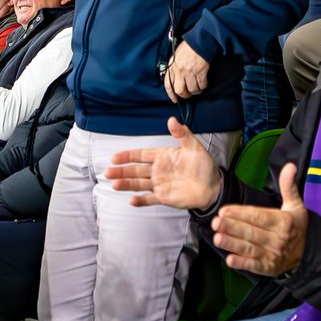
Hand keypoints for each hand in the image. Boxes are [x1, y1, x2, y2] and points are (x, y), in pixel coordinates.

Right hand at [106, 116, 220, 208]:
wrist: (212, 186)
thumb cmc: (203, 164)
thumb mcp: (194, 146)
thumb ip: (182, 134)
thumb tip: (171, 119)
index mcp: (163, 156)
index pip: (142, 155)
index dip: (128, 156)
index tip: (115, 157)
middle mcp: (158, 170)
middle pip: (136, 170)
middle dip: (121, 171)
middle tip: (107, 172)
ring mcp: (160, 184)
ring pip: (139, 184)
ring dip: (126, 184)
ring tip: (114, 185)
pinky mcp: (164, 197)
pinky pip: (149, 199)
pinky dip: (141, 201)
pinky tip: (131, 201)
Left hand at [163, 40, 209, 102]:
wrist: (199, 40)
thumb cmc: (187, 47)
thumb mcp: (175, 56)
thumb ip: (173, 68)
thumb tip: (174, 79)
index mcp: (172, 67)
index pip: (168, 85)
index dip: (171, 95)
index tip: (175, 100)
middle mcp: (179, 71)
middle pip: (180, 90)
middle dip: (185, 95)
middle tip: (189, 94)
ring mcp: (190, 72)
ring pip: (192, 90)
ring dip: (195, 92)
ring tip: (198, 90)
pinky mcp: (200, 72)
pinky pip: (201, 85)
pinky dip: (203, 87)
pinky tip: (203, 85)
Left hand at [212, 162, 307, 275]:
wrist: (307, 254)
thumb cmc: (296, 226)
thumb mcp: (295, 205)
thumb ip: (289, 186)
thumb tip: (290, 165)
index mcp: (283, 222)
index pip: (259, 217)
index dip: (240, 214)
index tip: (224, 210)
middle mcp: (277, 239)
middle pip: (251, 232)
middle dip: (232, 227)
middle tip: (215, 222)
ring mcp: (272, 256)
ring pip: (249, 248)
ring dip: (232, 244)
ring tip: (217, 238)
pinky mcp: (268, 269)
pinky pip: (253, 266)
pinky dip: (241, 264)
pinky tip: (229, 260)